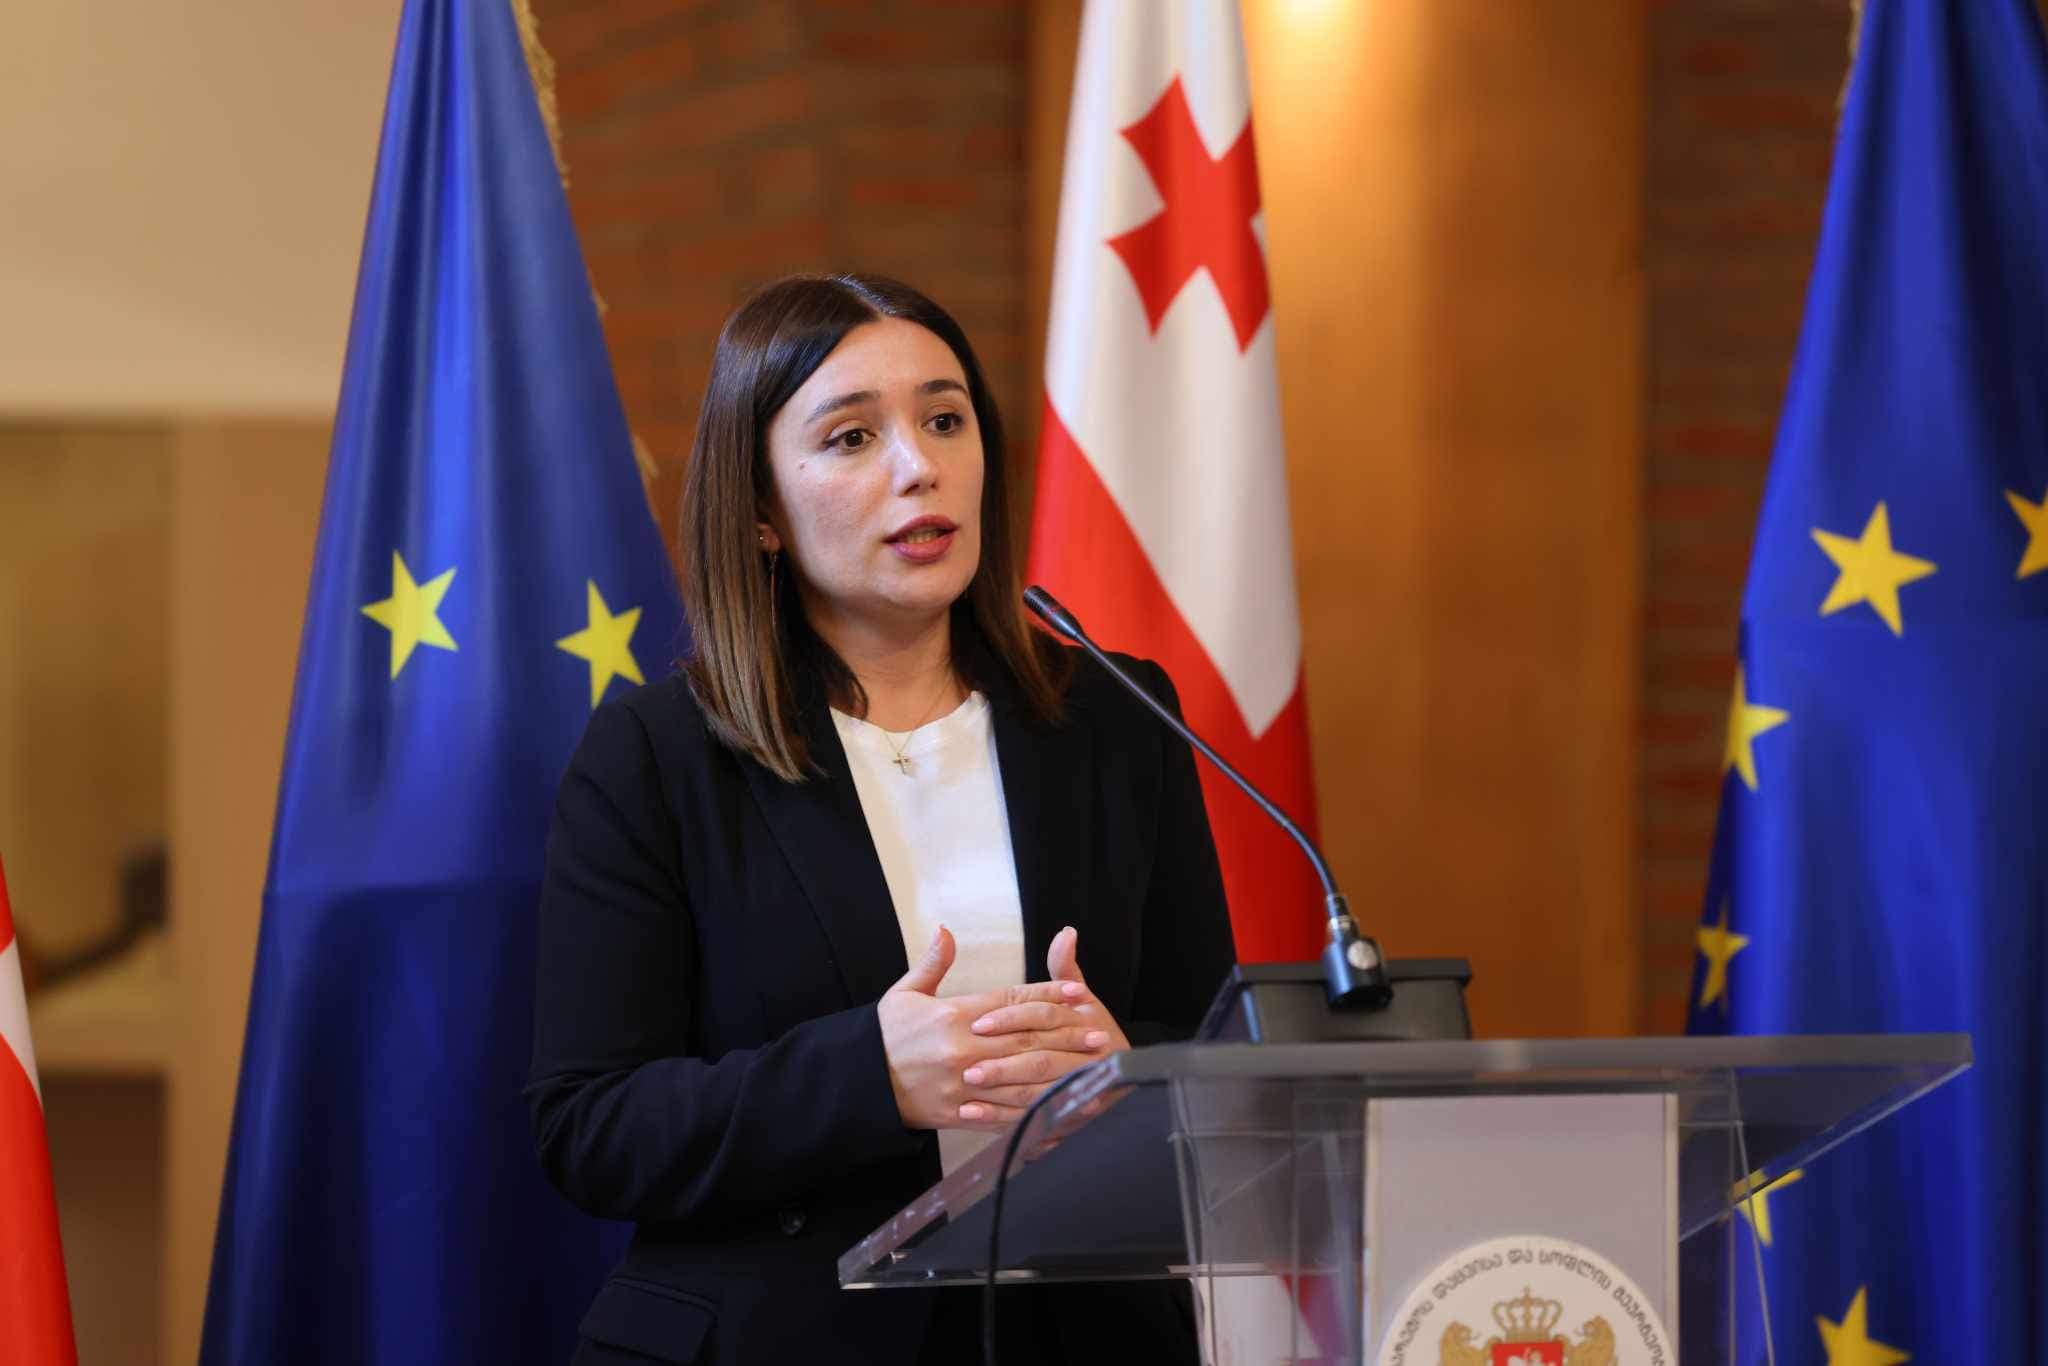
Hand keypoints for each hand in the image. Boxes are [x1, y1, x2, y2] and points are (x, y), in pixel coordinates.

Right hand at [878, 927, 1108, 1131]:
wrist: (859, 1083)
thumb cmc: (885, 1037)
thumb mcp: (904, 993)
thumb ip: (931, 963)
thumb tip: (945, 931)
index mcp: (955, 1015)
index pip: (1013, 1000)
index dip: (1049, 995)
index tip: (1078, 992)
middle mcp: (965, 1047)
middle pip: (1027, 1037)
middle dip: (1066, 1034)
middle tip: (1097, 1032)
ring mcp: (965, 1082)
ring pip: (1023, 1076)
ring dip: (1061, 1071)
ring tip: (1089, 1068)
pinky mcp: (961, 1111)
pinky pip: (1005, 1112)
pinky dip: (1035, 1109)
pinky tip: (1059, 1107)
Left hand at [955, 926, 1131, 1124]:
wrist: (1121, 1070)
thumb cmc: (1091, 1026)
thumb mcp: (1081, 994)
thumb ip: (1065, 966)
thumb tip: (1066, 933)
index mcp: (1079, 1018)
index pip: (1042, 1014)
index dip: (1010, 1018)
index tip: (978, 1023)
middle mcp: (1082, 1052)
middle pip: (1039, 1056)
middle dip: (1002, 1064)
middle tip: (967, 1067)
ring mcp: (1077, 1085)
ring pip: (1037, 1090)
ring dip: (1001, 1093)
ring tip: (966, 1093)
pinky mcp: (1069, 1112)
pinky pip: (1034, 1116)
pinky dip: (1003, 1118)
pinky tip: (974, 1116)